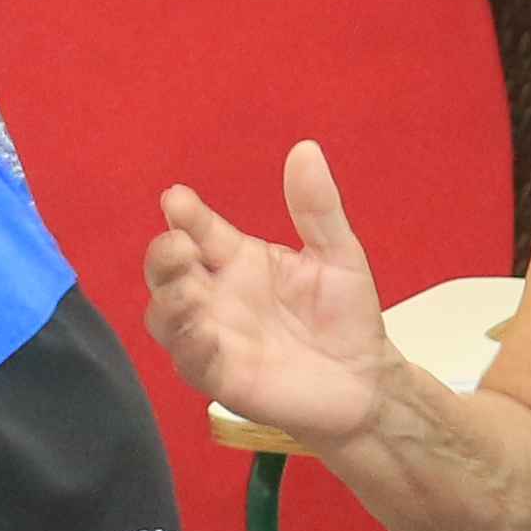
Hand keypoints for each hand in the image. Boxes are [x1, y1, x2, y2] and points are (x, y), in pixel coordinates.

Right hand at [147, 142, 399, 443]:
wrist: (366, 381)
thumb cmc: (346, 316)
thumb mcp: (338, 253)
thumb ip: (318, 207)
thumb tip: (306, 149)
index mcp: (238, 259)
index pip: (199, 230)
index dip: (185, 214)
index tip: (177, 199)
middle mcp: (217, 295)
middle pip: (167, 271)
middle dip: (163, 257)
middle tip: (180, 246)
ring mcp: (215, 336)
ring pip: (165, 317)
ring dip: (168, 302)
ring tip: (187, 292)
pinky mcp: (224, 377)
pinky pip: (191, 362)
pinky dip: (189, 347)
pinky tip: (202, 334)